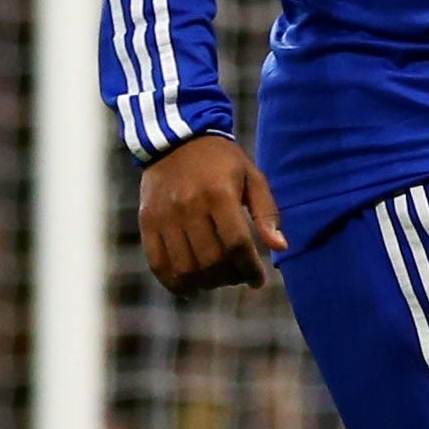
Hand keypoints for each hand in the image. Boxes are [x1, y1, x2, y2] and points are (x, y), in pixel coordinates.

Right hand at [137, 133, 287, 297]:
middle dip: (229, 277)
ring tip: (218, 280)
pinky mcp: (147, 222)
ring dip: (205, 283)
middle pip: (211, 260)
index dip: (250, 269)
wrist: (177, 140)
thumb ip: (267, 212)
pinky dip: (174, 284)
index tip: (258, 281)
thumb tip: (281, 247)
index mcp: (219, 194)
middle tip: (238, 277)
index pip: (237, 245)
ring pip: (185, 267)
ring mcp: (165, 216)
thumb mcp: (252, 177)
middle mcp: (189, 206)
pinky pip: (158, 264)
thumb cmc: (223, 161)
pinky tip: (190, 289)